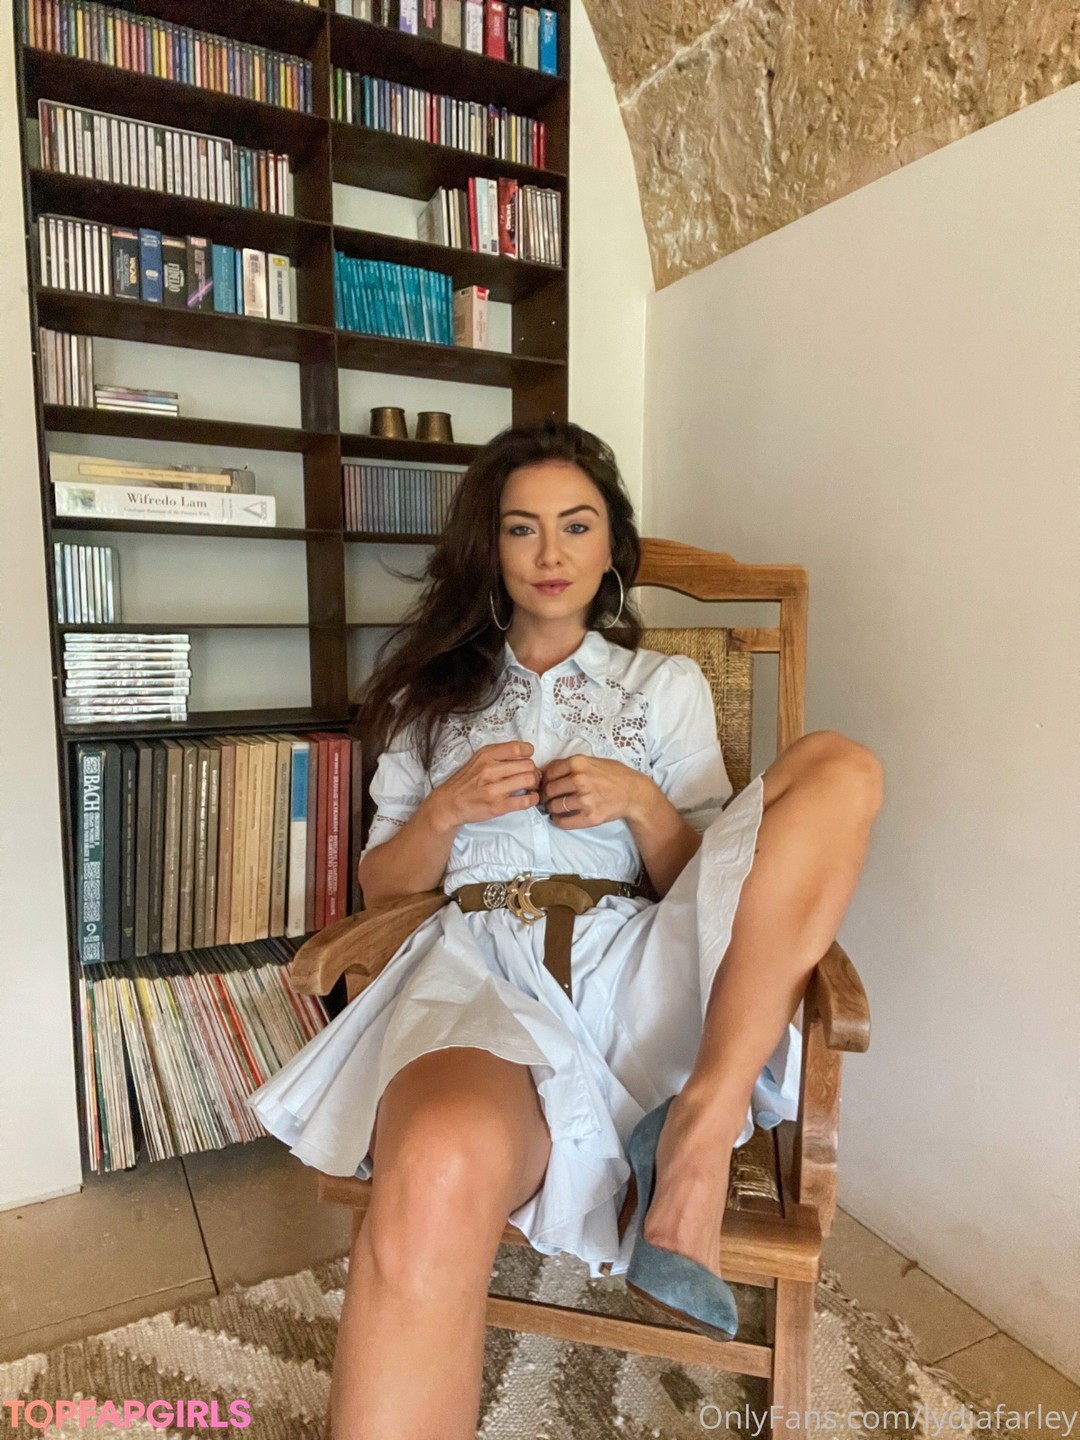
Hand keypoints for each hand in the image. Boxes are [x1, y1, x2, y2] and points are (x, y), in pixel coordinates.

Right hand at [428, 740, 540, 829]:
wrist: (449, 803)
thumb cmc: (466, 780)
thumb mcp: (478, 759)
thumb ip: (499, 755)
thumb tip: (526, 755)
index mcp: (486, 755)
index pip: (518, 747)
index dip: (529, 753)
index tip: (527, 759)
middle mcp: (490, 770)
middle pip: (528, 765)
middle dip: (533, 771)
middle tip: (530, 776)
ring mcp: (494, 789)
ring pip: (529, 780)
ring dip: (534, 784)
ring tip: (530, 787)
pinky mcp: (498, 806)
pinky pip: (525, 800)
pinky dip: (533, 798)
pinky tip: (530, 797)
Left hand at [538, 754, 655, 828]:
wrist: (634, 792)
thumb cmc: (614, 775)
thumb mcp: (592, 761)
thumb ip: (570, 765)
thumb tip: (545, 771)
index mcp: (578, 763)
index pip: (549, 772)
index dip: (545, 779)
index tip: (546, 784)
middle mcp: (580, 780)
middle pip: (549, 790)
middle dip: (546, 795)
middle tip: (547, 798)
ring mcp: (585, 799)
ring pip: (554, 806)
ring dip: (551, 808)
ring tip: (555, 807)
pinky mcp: (590, 816)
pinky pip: (564, 822)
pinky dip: (558, 821)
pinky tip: (560, 817)